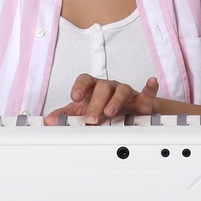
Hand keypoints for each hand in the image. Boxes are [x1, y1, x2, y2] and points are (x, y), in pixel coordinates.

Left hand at [44, 74, 161, 125]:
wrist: (128, 114)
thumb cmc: (102, 109)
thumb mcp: (82, 112)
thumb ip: (67, 115)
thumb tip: (49, 120)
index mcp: (93, 88)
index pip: (85, 80)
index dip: (80, 87)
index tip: (74, 97)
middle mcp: (109, 87)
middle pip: (102, 88)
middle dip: (96, 103)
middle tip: (91, 118)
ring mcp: (125, 92)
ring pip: (121, 90)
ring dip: (115, 101)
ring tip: (111, 112)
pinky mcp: (141, 100)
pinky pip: (146, 92)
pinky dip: (149, 88)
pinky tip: (151, 82)